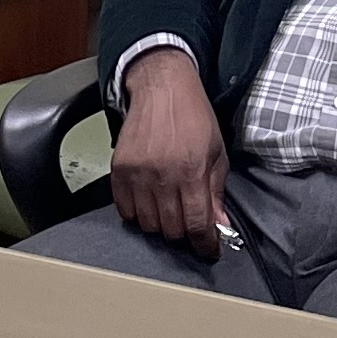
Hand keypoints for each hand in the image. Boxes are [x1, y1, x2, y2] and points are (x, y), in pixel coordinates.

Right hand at [110, 49, 231, 259]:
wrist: (162, 88)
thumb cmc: (193, 116)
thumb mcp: (216, 152)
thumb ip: (216, 191)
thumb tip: (218, 224)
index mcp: (191, 171)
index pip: (197, 224)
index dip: (205, 244)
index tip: (208, 249)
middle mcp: (162, 175)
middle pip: (171, 229)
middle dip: (184, 233)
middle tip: (188, 223)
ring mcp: (137, 173)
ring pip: (147, 224)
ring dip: (160, 224)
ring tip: (168, 209)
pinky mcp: (119, 169)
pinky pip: (125, 209)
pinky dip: (137, 213)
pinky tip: (148, 202)